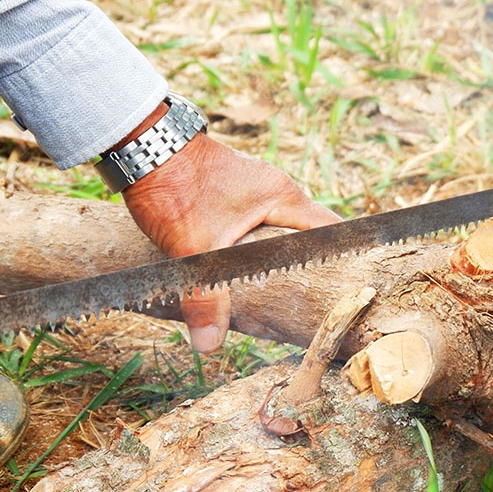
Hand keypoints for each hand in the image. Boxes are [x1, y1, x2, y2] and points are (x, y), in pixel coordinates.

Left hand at [122, 133, 339, 352]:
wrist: (144, 146)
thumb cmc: (177, 185)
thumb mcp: (194, 248)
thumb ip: (205, 298)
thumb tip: (210, 345)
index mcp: (283, 197)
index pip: (331, 230)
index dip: (343, 260)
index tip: (348, 290)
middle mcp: (275, 191)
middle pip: (307, 235)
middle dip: (309, 268)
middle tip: (313, 304)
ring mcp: (253, 190)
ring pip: (280, 231)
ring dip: (279, 259)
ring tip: (283, 297)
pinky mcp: (232, 194)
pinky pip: (258, 226)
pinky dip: (257, 250)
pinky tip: (245, 274)